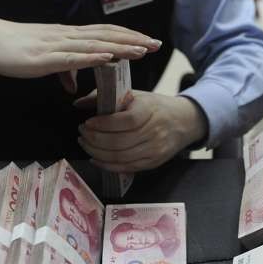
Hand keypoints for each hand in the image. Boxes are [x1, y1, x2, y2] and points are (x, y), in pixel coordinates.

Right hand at [0, 17, 160, 77]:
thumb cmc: (15, 50)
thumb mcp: (45, 62)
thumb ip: (63, 71)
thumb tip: (74, 87)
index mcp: (68, 37)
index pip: (104, 33)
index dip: (127, 37)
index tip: (148, 42)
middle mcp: (67, 37)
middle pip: (106, 35)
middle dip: (133, 40)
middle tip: (156, 44)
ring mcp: (57, 45)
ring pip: (95, 44)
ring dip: (120, 46)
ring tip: (141, 49)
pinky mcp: (44, 58)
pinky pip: (72, 57)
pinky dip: (92, 56)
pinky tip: (108, 57)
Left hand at [76, 91, 207, 172]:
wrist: (183, 121)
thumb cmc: (154, 107)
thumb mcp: (134, 95)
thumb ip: (105, 97)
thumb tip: (79, 103)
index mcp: (149, 110)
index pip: (125, 121)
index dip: (103, 124)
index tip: (87, 122)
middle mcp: (154, 131)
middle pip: (120, 142)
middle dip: (95, 140)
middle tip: (82, 134)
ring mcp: (155, 149)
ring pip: (121, 157)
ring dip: (97, 153)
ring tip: (86, 144)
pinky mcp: (153, 162)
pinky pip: (127, 168)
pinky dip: (107, 165)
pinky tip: (96, 158)